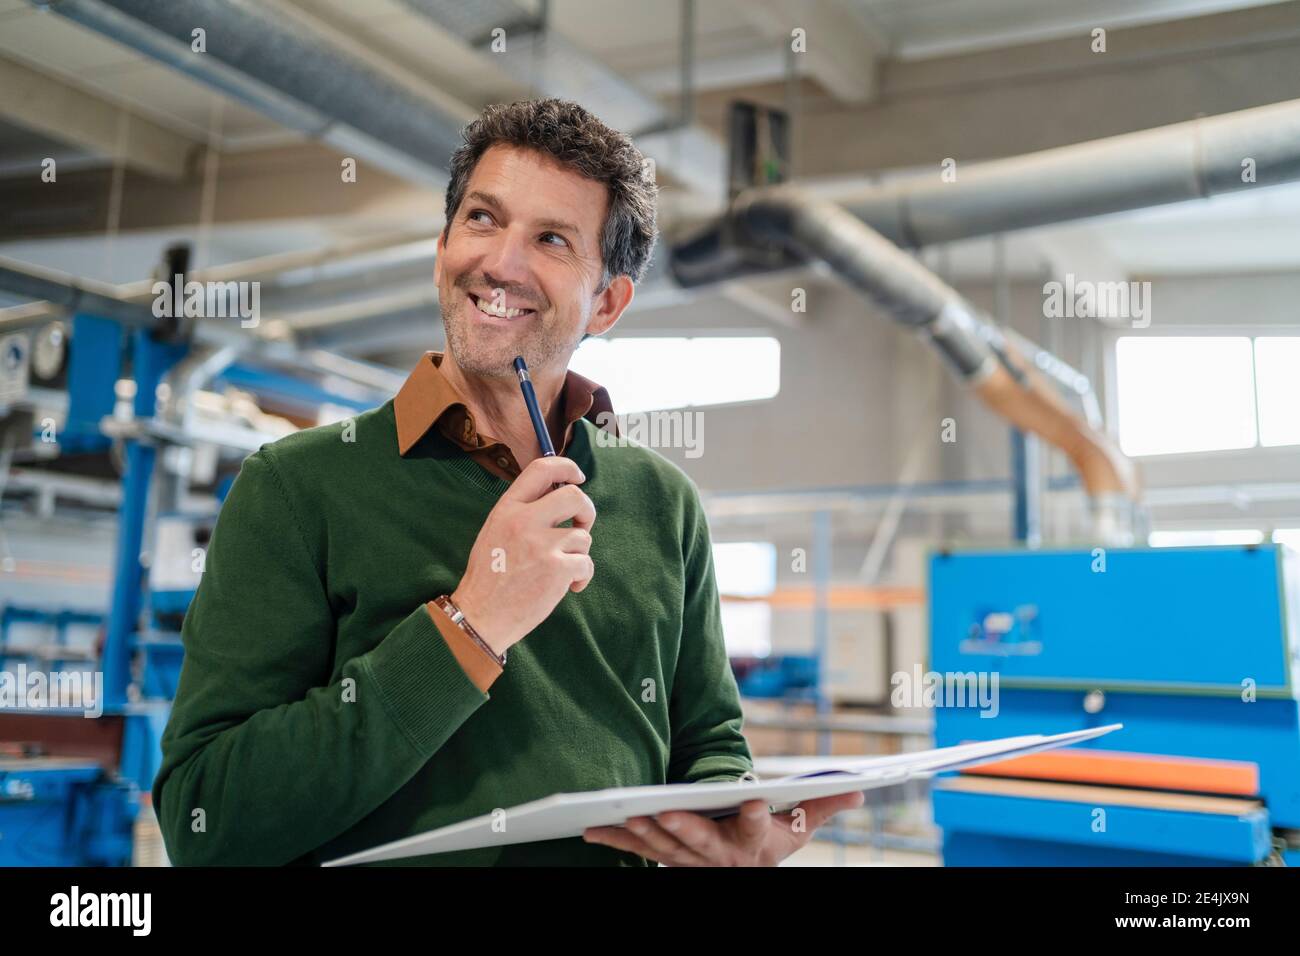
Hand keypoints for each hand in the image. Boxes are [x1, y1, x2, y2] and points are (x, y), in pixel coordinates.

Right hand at [451, 456, 594, 655]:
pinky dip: (582, 576)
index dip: (566, 467)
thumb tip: (557, 496)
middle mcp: (524, 521)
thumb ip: (522, 512)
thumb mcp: (495, 531)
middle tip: (581, 526)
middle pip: (574, 496)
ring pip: (583, 536)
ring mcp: (542, 545)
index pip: (541, 469)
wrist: (481, 616)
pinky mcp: (557, 570)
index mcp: (507, 509)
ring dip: (579, 553)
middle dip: (586, 511)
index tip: (577, 476)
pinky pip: (586, 563)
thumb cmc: (490, 576)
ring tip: (562, 569)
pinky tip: (569, 586)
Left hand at [582, 791, 864, 865]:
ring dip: (645, 832)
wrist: (746, 868)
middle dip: (685, 826)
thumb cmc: (772, 838)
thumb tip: (861, 789)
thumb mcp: (801, 826)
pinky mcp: (665, 856)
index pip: (760, 828)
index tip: (756, 800)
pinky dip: (613, 839)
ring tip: (628, 813)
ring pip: (665, 846)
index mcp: (755, 843)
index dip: (758, 815)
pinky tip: (589, 827)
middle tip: (667, 810)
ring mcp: (689, 860)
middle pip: (703, 842)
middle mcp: (721, 856)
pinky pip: (637, 849)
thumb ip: (825, 805)